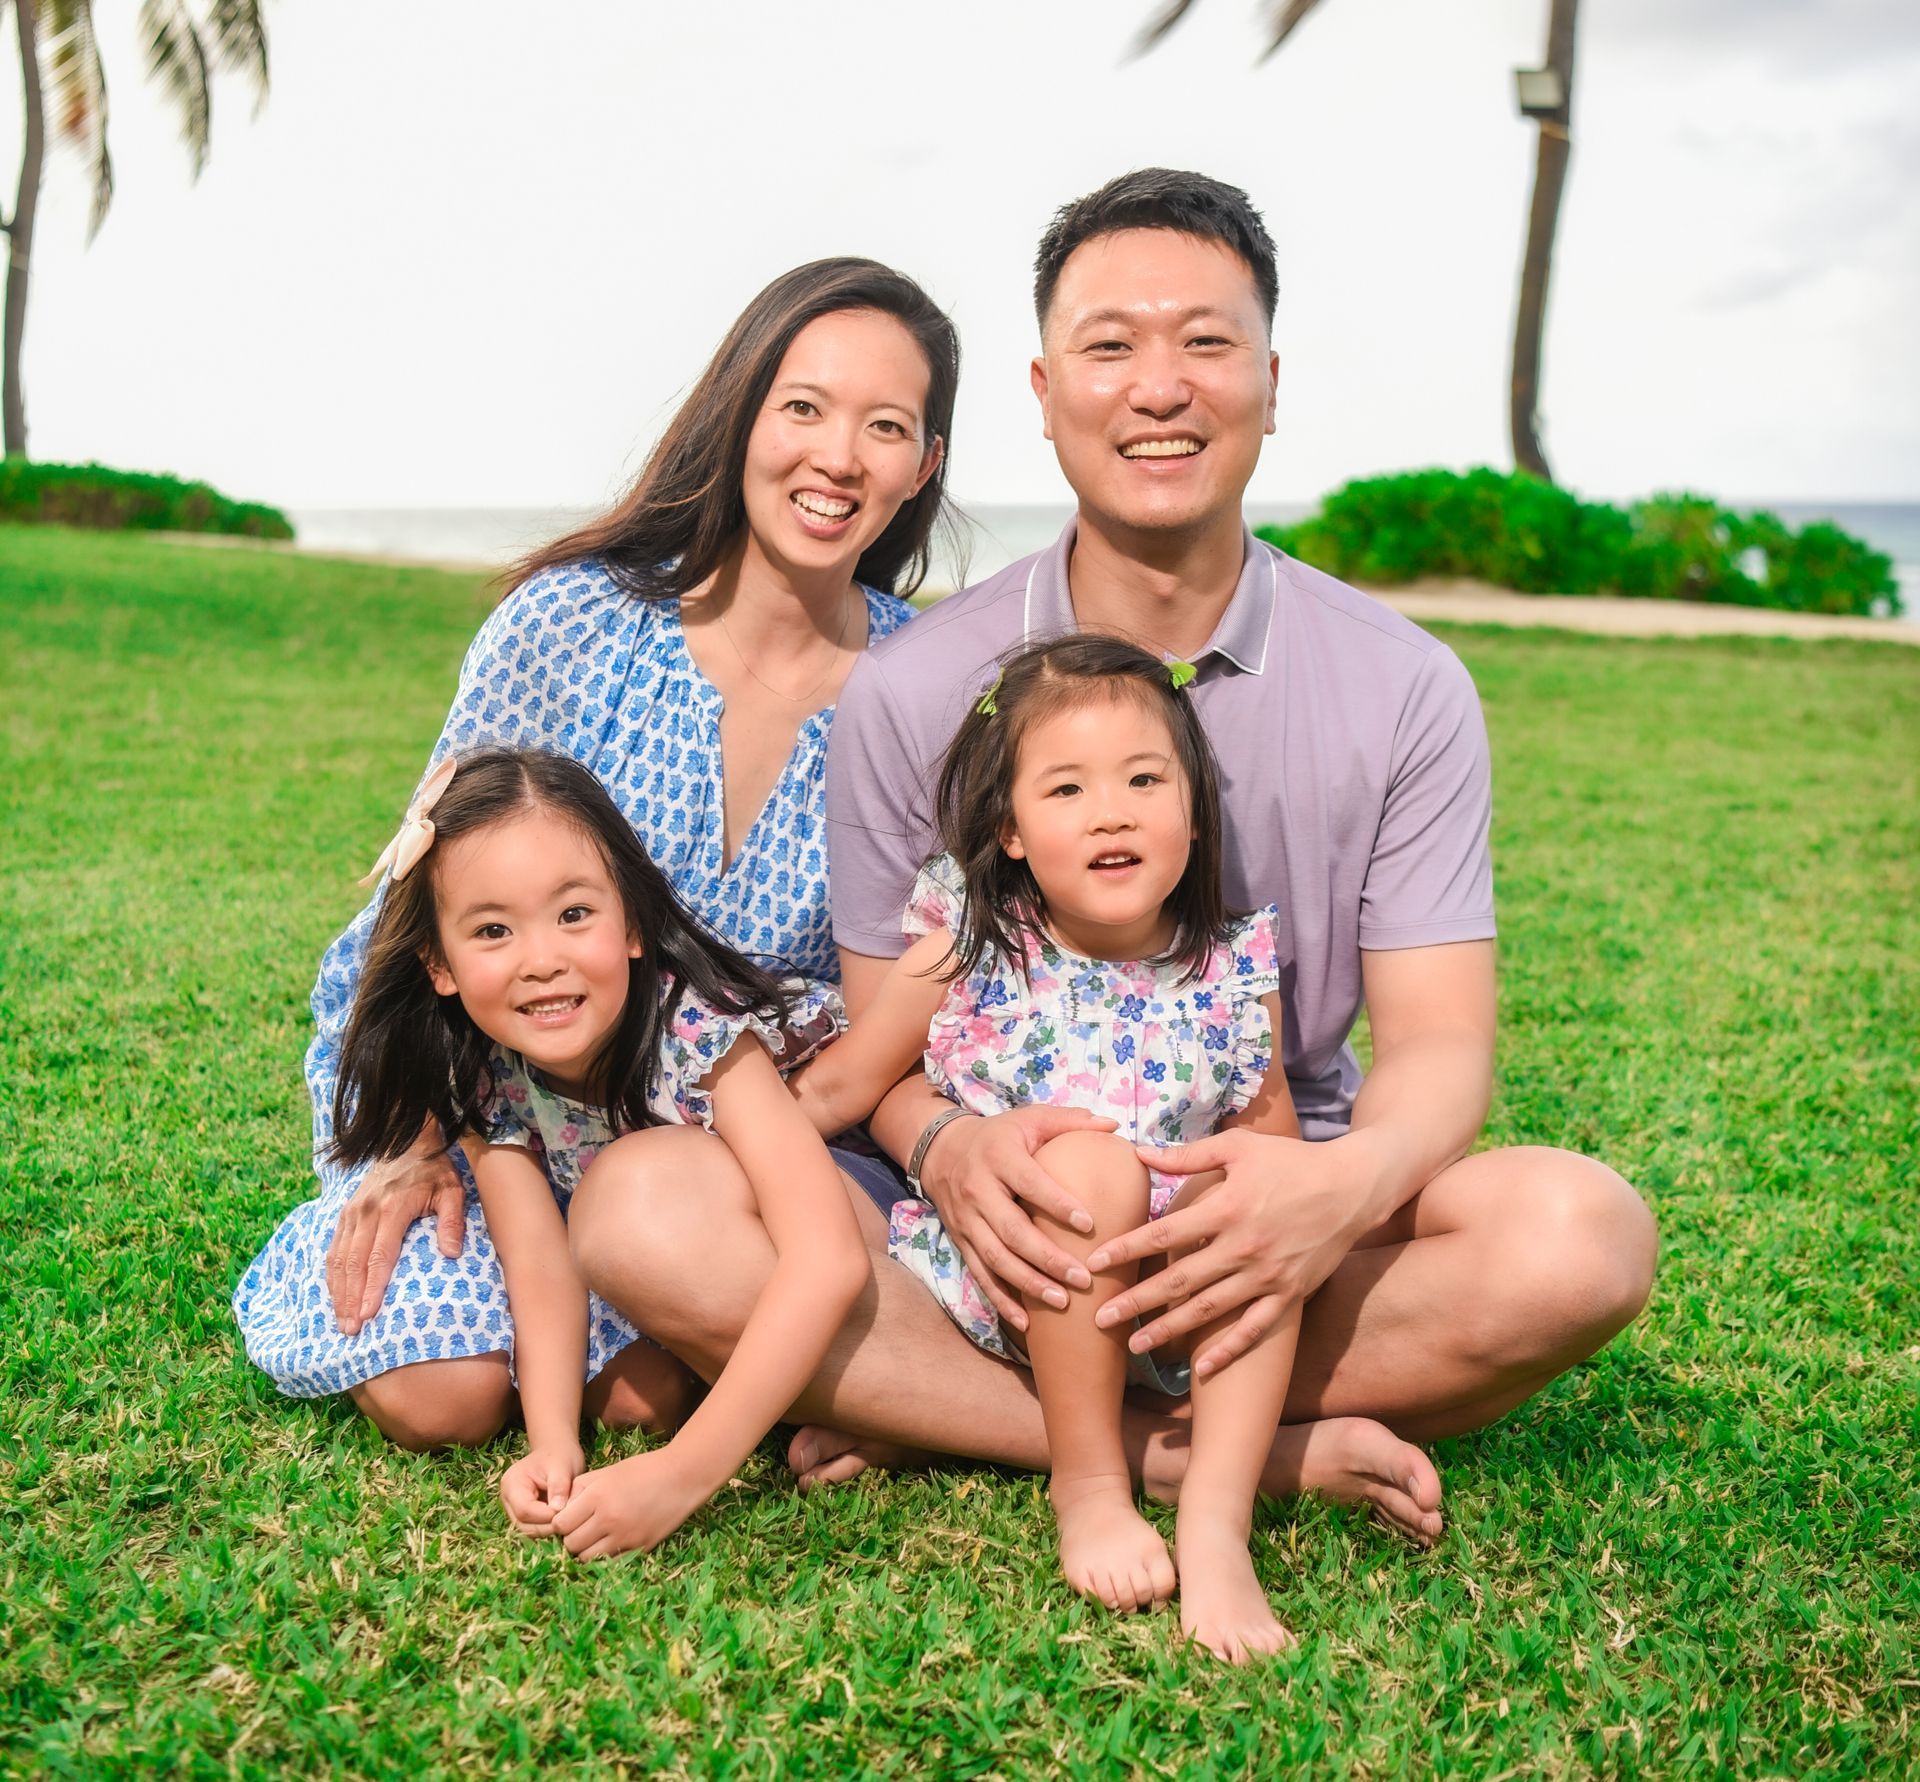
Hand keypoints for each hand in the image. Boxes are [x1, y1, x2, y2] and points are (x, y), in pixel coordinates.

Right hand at [326, 1136, 464, 1333]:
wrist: (406, 1141)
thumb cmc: (434, 1171)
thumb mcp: (452, 1190)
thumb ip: (453, 1221)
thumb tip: (451, 1254)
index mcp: (392, 1208)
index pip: (379, 1255)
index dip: (372, 1287)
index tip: (368, 1314)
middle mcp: (366, 1212)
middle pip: (353, 1263)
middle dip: (350, 1299)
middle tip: (351, 1330)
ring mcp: (351, 1213)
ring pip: (338, 1259)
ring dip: (338, 1292)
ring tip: (342, 1322)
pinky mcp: (344, 1214)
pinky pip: (333, 1249)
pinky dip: (332, 1276)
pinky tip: (335, 1296)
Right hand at [499, 1442, 586, 1536]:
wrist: (558, 1450)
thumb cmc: (560, 1455)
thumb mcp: (562, 1466)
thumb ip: (559, 1486)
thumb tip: (557, 1509)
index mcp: (512, 1483)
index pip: (525, 1510)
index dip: (546, 1516)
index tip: (566, 1511)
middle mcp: (508, 1499)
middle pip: (523, 1525)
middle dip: (547, 1526)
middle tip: (569, 1520)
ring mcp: (514, 1508)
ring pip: (528, 1530)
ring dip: (548, 1529)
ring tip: (566, 1519)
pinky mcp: (524, 1515)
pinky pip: (533, 1528)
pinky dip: (547, 1528)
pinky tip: (562, 1520)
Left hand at [551, 1447, 708, 1560]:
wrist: (682, 1478)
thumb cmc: (643, 1470)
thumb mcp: (608, 1471)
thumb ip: (581, 1488)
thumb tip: (560, 1509)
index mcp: (598, 1497)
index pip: (561, 1524)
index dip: (560, 1522)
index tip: (567, 1517)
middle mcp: (609, 1520)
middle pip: (571, 1544)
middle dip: (571, 1537)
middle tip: (579, 1528)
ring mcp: (625, 1537)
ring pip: (587, 1558)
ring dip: (586, 1549)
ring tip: (594, 1536)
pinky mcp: (639, 1548)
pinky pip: (610, 1562)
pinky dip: (605, 1555)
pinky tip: (611, 1541)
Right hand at [918, 1105, 1115, 1329]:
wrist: (942, 1150)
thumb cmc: (999, 1136)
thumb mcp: (1030, 1119)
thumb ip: (1070, 1121)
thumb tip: (1112, 1124)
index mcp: (999, 1157)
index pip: (1028, 1183)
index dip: (1056, 1204)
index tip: (1089, 1223)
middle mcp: (978, 1190)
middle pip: (1012, 1230)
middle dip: (1047, 1258)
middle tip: (1083, 1278)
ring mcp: (967, 1220)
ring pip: (995, 1258)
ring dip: (1028, 1283)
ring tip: (1062, 1301)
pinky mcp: (961, 1241)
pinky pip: (980, 1275)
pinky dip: (1001, 1300)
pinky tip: (1025, 1322)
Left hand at [1089, 1129, 1373, 1377]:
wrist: (1354, 1187)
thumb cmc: (1292, 1161)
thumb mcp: (1239, 1148)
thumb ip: (1188, 1155)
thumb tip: (1139, 1152)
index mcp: (1228, 1208)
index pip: (1164, 1233)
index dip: (1126, 1249)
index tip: (1093, 1264)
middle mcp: (1245, 1247)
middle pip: (1180, 1280)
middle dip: (1136, 1302)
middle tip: (1098, 1320)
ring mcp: (1269, 1275)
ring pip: (1210, 1310)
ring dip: (1170, 1329)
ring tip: (1134, 1346)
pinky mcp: (1290, 1294)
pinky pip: (1255, 1329)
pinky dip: (1228, 1351)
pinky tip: (1201, 1369)